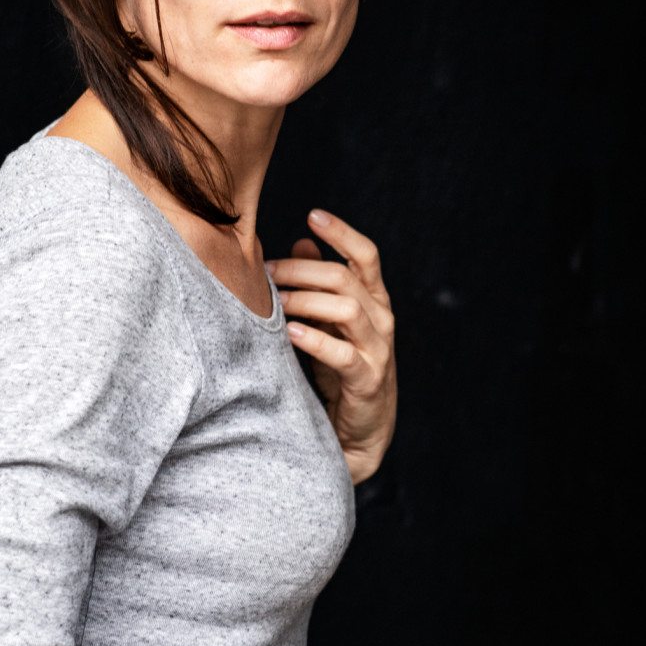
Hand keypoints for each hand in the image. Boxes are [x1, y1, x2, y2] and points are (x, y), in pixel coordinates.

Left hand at [266, 210, 396, 483]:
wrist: (360, 431)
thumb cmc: (340, 370)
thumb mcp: (329, 322)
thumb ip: (319, 284)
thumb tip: (301, 241)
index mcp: (374, 301)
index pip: (366, 255)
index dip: (342, 233)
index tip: (313, 214)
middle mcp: (381, 319)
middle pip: (345, 277)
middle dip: (301, 269)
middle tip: (264, 270)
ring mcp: (378, 350)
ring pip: (346, 308)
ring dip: (304, 299)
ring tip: (273, 300)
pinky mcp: (368, 380)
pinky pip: (343, 354)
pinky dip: (314, 340)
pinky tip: (288, 333)